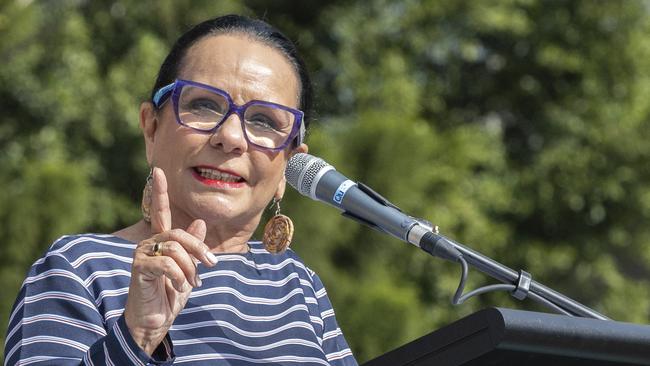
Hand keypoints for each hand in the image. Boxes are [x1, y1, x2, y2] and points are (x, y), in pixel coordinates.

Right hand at [124, 167, 217, 354]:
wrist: (154, 321)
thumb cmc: (169, 296)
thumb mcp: (188, 270)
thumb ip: (193, 248)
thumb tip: (199, 223)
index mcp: (161, 242)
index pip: (161, 212)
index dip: (160, 192)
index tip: (158, 170)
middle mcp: (149, 243)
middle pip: (179, 233)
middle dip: (198, 249)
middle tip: (211, 264)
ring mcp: (142, 254)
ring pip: (175, 248)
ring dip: (189, 267)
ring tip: (191, 283)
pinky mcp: (139, 268)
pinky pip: (166, 263)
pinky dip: (178, 275)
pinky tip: (179, 286)